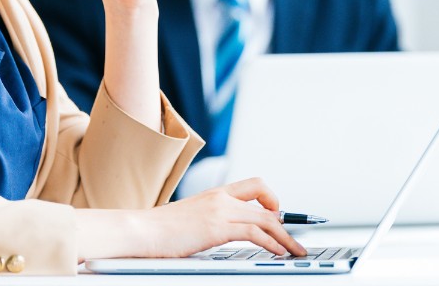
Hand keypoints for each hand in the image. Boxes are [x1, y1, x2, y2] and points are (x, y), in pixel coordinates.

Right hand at [145, 179, 307, 258]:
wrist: (140, 230)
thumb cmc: (160, 230)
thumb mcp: (191, 219)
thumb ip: (210, 220)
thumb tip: (223, 232)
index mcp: (216, 194)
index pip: (255, 186)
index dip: (272, 199)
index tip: (281, 216)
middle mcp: (221, 198)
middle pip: (267, 203)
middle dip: (288, 222)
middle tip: (297, 237)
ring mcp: (220, 211)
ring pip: (266, 218)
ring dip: (286, 237)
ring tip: (296, 251)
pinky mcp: (217, 227)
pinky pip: (255, 232)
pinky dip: (272, 243)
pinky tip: (278, 252)